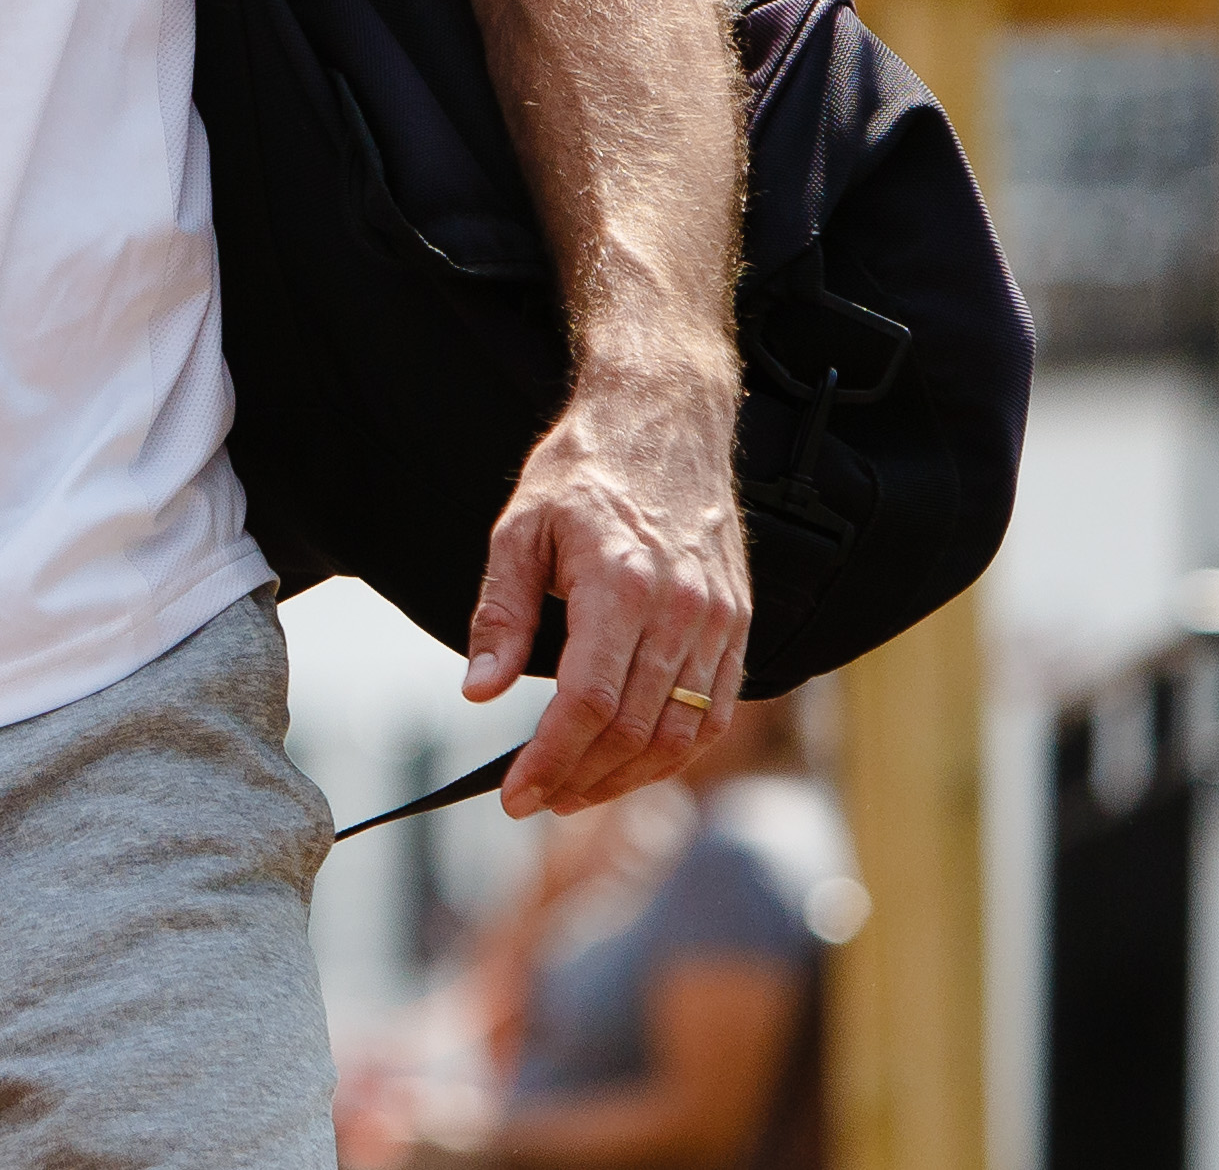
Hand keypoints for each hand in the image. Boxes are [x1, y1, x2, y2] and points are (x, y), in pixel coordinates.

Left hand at [470, 350, 747, 818]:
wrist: (663, 418)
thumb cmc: (585, 470)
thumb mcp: (519, 528)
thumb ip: (501, 614)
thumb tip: (479, 690)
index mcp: (621, 583)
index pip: (588, 703)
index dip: (550, 759)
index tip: (516, 792)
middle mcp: (681, 609)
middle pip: (635, 729)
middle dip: (582, 779)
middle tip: (538, 800)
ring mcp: (719, 620)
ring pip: (682, 733)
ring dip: (630, 778)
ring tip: (579, 791)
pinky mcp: (738, 624)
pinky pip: (717, 711)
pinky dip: (677, 752)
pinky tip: (636, 762)